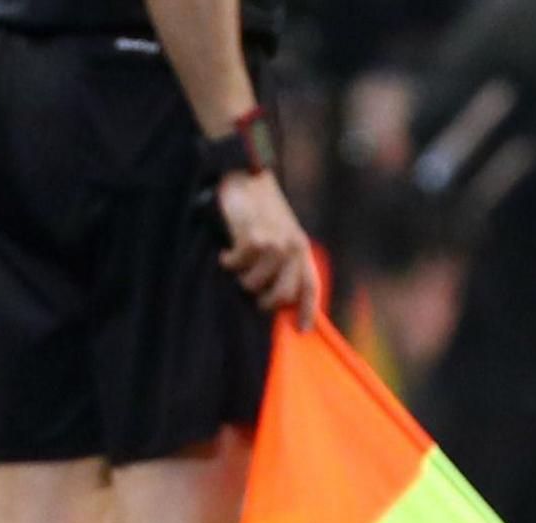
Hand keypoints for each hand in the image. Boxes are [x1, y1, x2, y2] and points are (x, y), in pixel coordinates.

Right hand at [217, 170, 319, 330]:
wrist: (245, 179)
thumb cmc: (259, 211)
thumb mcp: (279, 234)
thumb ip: (283, 261)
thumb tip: (278, 298)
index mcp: (301, 248)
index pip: (309, 286)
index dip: (308, 310)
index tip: (302, 330)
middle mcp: (293, 247)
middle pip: (281, 295)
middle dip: (262, 300)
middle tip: (251, 292)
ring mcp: (275, 243)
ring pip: (254, 284)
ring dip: (241, 278)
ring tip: (237, 264)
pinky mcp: (254, 239)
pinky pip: (237, 267)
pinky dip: (228, 262)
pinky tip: (226, 253)